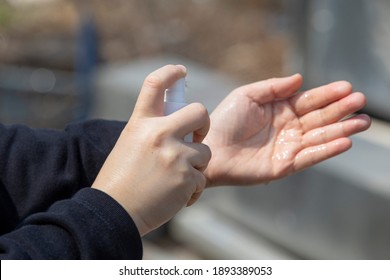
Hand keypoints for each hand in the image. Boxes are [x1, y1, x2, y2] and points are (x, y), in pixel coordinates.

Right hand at [92, 65, 210, 235]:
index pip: (155, 84)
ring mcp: (176, 155)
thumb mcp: (130, 145)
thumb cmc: (119, 181)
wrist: (114, 213)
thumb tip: (177, 124)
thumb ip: (151, 132)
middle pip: (199, 111)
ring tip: (178, 179)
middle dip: (204, 124)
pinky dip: (193, 189)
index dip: (170, 72)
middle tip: (198, 136)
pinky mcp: (187, 178)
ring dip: (197, 165)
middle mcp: (160, 134)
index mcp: (141, 123)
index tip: (181, 71)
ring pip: (205, 152)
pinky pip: (202, 179)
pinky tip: (178, 196)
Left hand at [203, 74, 370, 185]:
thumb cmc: (225, 121)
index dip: (328, 94)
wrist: (209, 149)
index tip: (346, 88)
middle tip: (360, 101)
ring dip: (341, 129)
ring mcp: (288, 146)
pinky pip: (310, 157)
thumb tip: (300, 78)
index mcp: (280, 109)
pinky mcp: (285, 165)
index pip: (309, 100)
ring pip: (320, 136)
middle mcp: (288, 127)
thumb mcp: (247, 95)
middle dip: (341, 110)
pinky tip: (344, 142)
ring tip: (362, 122)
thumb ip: (273, 87)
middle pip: (320, 117)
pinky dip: (327, 150)